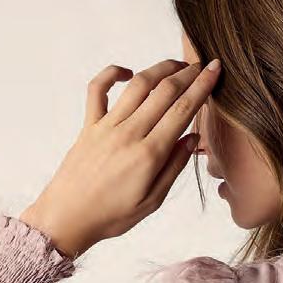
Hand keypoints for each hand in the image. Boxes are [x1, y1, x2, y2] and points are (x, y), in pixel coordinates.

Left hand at [19, 57, 221, 258]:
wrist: (67, 217)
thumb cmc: (111, 216)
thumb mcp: (152, 202)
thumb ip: (174, 167)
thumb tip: (193, 139)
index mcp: (149, 155)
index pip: (183, 110)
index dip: (202, 86)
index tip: (214, 70)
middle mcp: (129, 134)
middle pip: (164, 91)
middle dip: (187, 73)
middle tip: (201, 65)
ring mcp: (106, 126)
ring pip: (138, 85)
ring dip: (160, 69)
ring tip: (176, 66)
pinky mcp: (88, 125)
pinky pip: (97, 89)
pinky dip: (111, 73)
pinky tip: (127, 73)